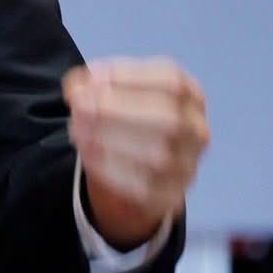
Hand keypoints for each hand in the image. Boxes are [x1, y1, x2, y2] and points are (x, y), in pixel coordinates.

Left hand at [62, 58, 209, 249]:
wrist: (137, 170)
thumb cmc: (129, 118)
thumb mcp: (118, 92)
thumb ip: (97, 85)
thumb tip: (76, 88)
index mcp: (191, 97)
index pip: (171, 80)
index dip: (128, 76)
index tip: (91, 79)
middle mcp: (196, 131)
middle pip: (167, 118)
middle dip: (116, 108)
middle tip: (79, 104)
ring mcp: (187, 166)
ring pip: (157, 155)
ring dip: (108, 138)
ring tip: (76, 127)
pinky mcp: (169, 196)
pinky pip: (142, 186)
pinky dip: (108, 167)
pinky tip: (85, 151)